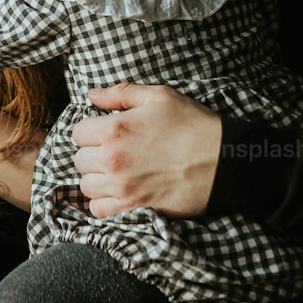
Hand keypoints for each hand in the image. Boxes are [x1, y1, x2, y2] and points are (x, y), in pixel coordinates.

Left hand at [72, 83, 222, 219]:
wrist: (224, 160)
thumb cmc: (193, 125)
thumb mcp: (160, 96)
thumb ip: (121, 93)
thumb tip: (91, 95)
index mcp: (115, 129)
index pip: (78, 132)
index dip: (90, 130)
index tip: (104, 132)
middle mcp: (112, 159)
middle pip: (79, 159)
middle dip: (93, 153)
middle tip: (114, 151)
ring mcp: (122, 187)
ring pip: (86, 186)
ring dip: (97, 178)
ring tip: (116, 172)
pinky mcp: (133, 208)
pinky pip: (99, 210)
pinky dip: (103, 203)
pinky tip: (117, 192)